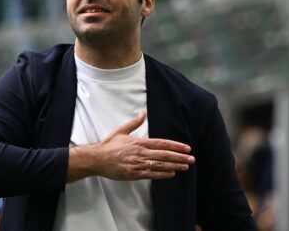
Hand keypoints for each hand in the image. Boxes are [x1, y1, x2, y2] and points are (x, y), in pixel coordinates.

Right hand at [68, 111, 194, 181]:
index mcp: (139, 142)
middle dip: (179, 157)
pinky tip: (172, 173)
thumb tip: (143, 112)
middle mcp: (140, 153)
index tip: (186, 147)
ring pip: (160, 165)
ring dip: (174, 166)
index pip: (162, 144)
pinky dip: (162, 174)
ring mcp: (137, 164)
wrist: (96, 159)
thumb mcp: (121, 130)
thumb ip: (134, 122)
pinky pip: (151, 174)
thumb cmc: (109, 145)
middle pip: (164, 155)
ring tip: (185, 166)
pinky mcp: (133, 174)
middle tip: (191, 159)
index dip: (175, 146)